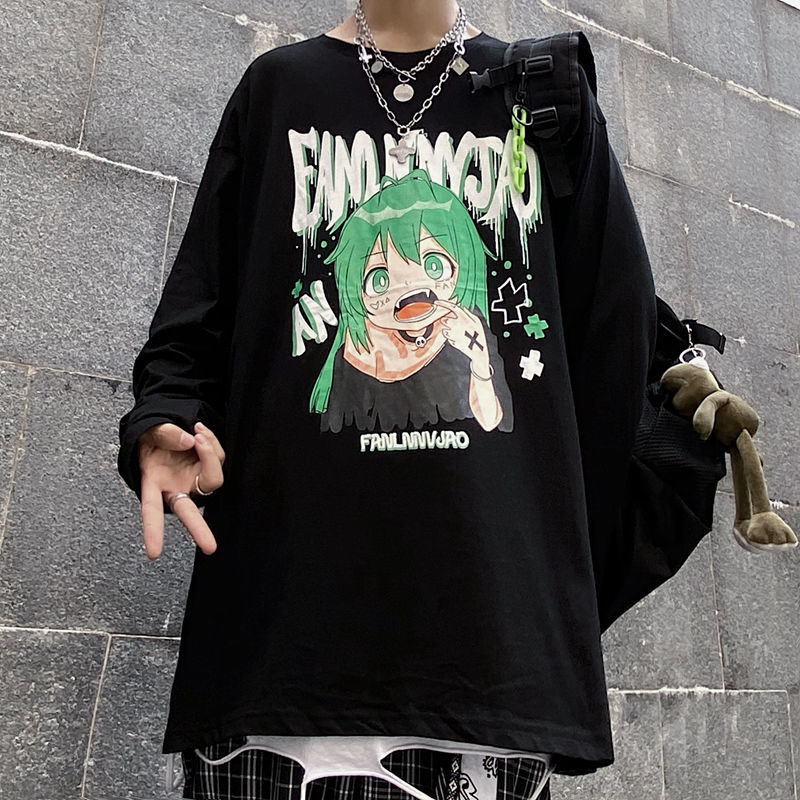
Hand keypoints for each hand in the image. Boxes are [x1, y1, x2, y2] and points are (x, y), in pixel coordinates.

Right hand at [137, 421, 224, 559]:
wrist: (165, 429)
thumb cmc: (151, 437)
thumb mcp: (149, 431)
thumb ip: (166, 434)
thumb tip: (189, 441)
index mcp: (153, 484)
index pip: (152, 510)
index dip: (153, 531)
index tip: (154, 554)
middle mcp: (176, 488)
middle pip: (188, 512)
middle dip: (198, 529)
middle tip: (210, 548)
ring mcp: (195, 480)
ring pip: (212, 478)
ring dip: (209, 452)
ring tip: (196, 431)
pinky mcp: (208, 469)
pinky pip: (218, 458)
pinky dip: (212, 443)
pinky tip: (200, 432)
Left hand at [435, 298, 491, 376]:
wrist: (478, 351)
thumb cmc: (479, 337)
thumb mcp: (477, 322)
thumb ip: (469, 314)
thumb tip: (463, 308)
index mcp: (465, 318)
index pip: (452, 307)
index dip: (443, 303)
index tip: (437, 302)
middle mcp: (458, 325)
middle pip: (445, 319)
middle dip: (446, 321)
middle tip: (452, 324)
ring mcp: (454, 333)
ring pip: (444, 328)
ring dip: (448, 330)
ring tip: (456, 333)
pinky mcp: (451, 340)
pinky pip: (446, 336)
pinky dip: (449, 336)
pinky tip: (456, 338)